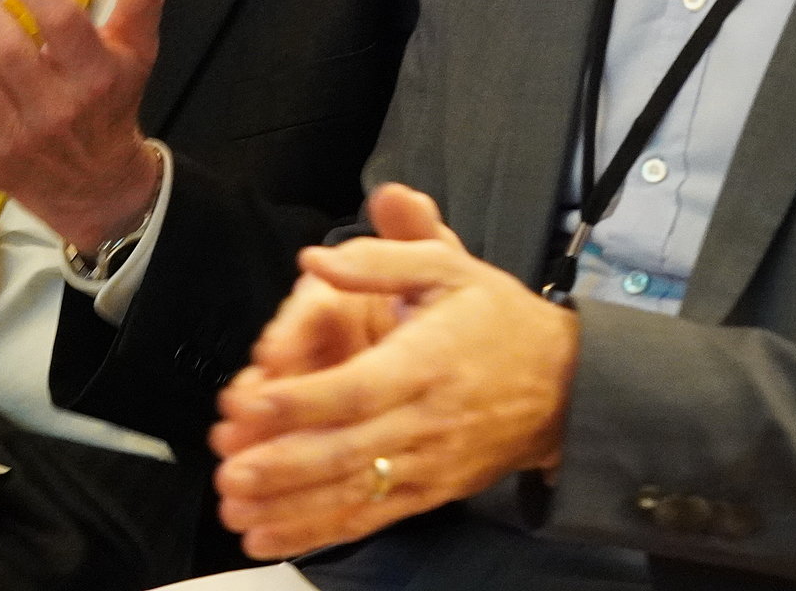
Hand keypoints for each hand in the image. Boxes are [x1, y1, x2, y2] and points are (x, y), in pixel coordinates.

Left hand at [210, 185, 579, 560]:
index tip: (252, 401)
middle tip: (231, 470)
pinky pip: (371, 518)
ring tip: (237, 510)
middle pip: (350, 450)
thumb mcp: (449, 267)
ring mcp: (428, 463)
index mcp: (429, 359)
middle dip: (286, 465)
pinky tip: (271, 537)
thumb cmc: (498, 319)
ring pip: (355, 493)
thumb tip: (316, 259)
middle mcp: (427, 418)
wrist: (564, 384)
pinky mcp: (430, 493)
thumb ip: (381, 259)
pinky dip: (319, 533)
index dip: (304, 399)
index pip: (361, 387)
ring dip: (292, 508)